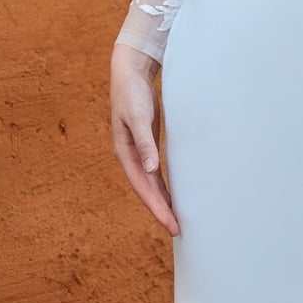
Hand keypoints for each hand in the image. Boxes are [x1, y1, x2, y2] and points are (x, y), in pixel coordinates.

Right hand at [111, 43, 179, 234]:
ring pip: (151, 184)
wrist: (130, 72)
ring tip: (176, 220)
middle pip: (147, 190)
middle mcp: (130, 157)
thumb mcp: (139, 117)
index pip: (143, 187)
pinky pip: (156, 172)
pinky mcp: (148, 145)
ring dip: (163, 201)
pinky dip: (164, 186)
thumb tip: (150, 170)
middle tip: (177, 230)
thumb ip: (144, 143)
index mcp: (125, 153)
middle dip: (161, 210)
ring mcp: (139, 152)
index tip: (170, 223)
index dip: (156, 207)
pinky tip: (173, 195)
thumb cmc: (132, 93)